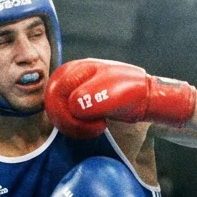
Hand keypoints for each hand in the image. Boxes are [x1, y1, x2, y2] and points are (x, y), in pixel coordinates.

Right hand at [45, 59, 195, 136]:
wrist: (144, 98)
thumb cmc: (134, 91)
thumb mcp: (119, 93)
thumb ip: (95, 98)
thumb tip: (74, 106)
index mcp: (79, 69)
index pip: (57, 93)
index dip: (72, 113)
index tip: (97, 122)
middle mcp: (71, 77)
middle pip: (52, 102)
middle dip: (70, 121)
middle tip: (94, 128)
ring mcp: (72, 89)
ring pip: (56, 112)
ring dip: (74, 125)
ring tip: (96, 126)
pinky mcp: (75, 102)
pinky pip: (64, 116)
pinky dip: (76, 127)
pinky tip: (93, 126)